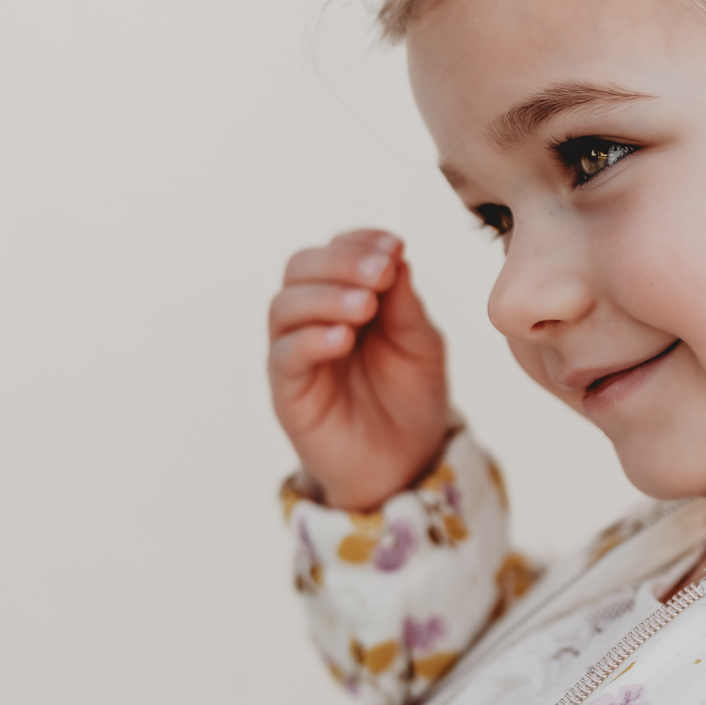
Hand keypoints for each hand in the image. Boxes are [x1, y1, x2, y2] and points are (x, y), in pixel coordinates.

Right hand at [268, 228, 451, 510]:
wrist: (405, 463)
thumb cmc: (411, 397)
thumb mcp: (421, 344)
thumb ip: (404, 303)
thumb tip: (395, 254)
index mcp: (346, 295)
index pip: (336, 250)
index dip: (359, 242)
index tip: (394, 245)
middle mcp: (313, 316)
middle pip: (300, 268)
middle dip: (341, 262)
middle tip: (380, 271)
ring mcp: (296, 352)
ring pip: (285, 306)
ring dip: (325, 296)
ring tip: (365, 305)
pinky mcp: (288, 390)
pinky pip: (284, 355)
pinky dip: (311, 339)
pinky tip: (343, 337)